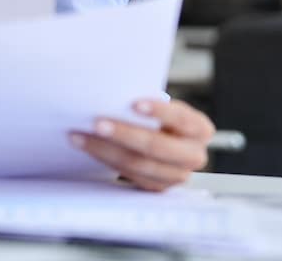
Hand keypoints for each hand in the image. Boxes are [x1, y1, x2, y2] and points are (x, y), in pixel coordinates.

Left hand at [70, 97, 214, 191]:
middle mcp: (193, 155)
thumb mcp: (163, 107)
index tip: (134, 104)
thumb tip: (115, 94)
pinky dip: (104, 159)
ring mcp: (176, 175)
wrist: (164, 140)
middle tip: (97, 123)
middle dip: (124, 134)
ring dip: (105, 149)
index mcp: (200, 129)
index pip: (181, 119)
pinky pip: (129, 175)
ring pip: (138, 164)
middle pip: (156, 146)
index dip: (159, 111)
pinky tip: (87, 146)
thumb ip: (148, 103)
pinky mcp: (157, 187)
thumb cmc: (160, 118)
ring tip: (81, 135)